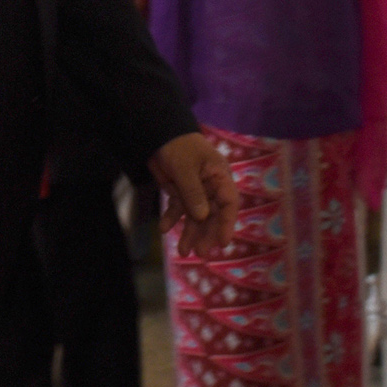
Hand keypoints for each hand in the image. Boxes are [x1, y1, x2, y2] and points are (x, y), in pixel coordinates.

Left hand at [149, 131, 238, 257]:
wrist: (157, 134)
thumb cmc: (178, 146)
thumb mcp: (185, 168)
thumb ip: (194, 193)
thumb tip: (203, 216)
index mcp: (220, 177)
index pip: (229, 203)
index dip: (227, 223)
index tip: (223, 242)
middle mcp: (211, 187)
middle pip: (212, 215)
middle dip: (206, 234)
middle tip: (199, 252)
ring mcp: (195, 191)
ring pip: (195, 216)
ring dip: (189, 233)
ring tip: (183, 252)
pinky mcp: (180, 192)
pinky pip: (178, 209)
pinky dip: (172, 219)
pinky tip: (164, 229)